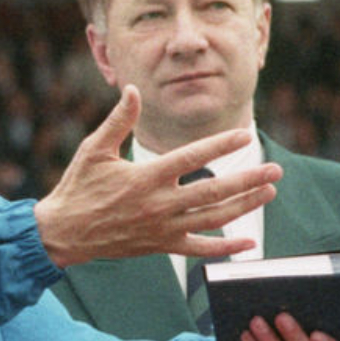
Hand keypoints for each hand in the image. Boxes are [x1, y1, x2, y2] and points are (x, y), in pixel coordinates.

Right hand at [34, 85, 282, 267]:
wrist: (64, 233)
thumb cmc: (78, 186)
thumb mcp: (94, 149)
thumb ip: (119, 121)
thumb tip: (134, 91)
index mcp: (145, 177)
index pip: (191, 158)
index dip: (220, 146)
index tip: (244, 136)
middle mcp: (158, 204)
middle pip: (213, 192)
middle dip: (248, 180)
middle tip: (275, 170)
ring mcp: (162, 228)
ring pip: (213, 219)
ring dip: (244, 206)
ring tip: (268, 192)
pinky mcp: (161, 246)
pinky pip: (199, 249)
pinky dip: (226, 248)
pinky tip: (249, 242)